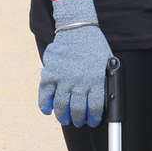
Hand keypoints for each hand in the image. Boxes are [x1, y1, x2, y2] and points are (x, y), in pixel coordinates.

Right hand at [38, 0, 108, 125]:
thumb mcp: (106, 63)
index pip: (95, 106)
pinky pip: (45, 93)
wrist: (77, 28)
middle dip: (78, 119)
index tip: (92, 121)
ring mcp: (63, 77)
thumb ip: (103, 81)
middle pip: (78, 109)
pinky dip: (44, 104)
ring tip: (64, 119)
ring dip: (62, 115)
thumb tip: (104, 99)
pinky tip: (48, 110)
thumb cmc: (94, 46)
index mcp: (96, 79)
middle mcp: (79, 81)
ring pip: (61, 104)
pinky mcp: (50, 72)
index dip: (93, 117)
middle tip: (77, 122)